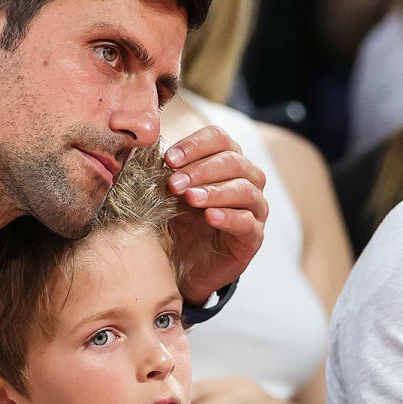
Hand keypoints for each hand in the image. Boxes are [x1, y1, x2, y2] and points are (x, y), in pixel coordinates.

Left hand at [164, 126, 266, 304]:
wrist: (185, 265)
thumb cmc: (180, 222)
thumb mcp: (169, 195)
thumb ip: (166, 174)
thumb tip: (148, 154)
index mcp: (226, 161)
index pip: (219, 138)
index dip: (195, 145)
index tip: (169, 158)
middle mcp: (247, 180)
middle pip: (233, 161)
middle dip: (200, 169)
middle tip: (174, 183)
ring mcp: (254, 208)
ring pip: (244, 189)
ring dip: (215, 191)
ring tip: (190, 198)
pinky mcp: (253, 237)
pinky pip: (248, 222)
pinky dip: (229, 217)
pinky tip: (210, 217)